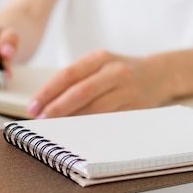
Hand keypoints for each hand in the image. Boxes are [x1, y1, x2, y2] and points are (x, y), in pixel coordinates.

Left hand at [27, 50, 174, 117]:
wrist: (159, 74)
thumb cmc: (119, 71)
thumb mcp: (99, 64)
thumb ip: (76, 78)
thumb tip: (46, 102)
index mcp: (100, 58)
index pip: (67, 75)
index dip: (48, 92)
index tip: (34, 107)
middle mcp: (115, 72)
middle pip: (81, 92)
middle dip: (58, 108)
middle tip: (42, 120)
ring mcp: (129, 90)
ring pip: (96, 109)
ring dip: (74, 121)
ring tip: (57, 129)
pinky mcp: (138, 107)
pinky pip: (112, 121)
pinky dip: (94, 129)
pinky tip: (80, 134)